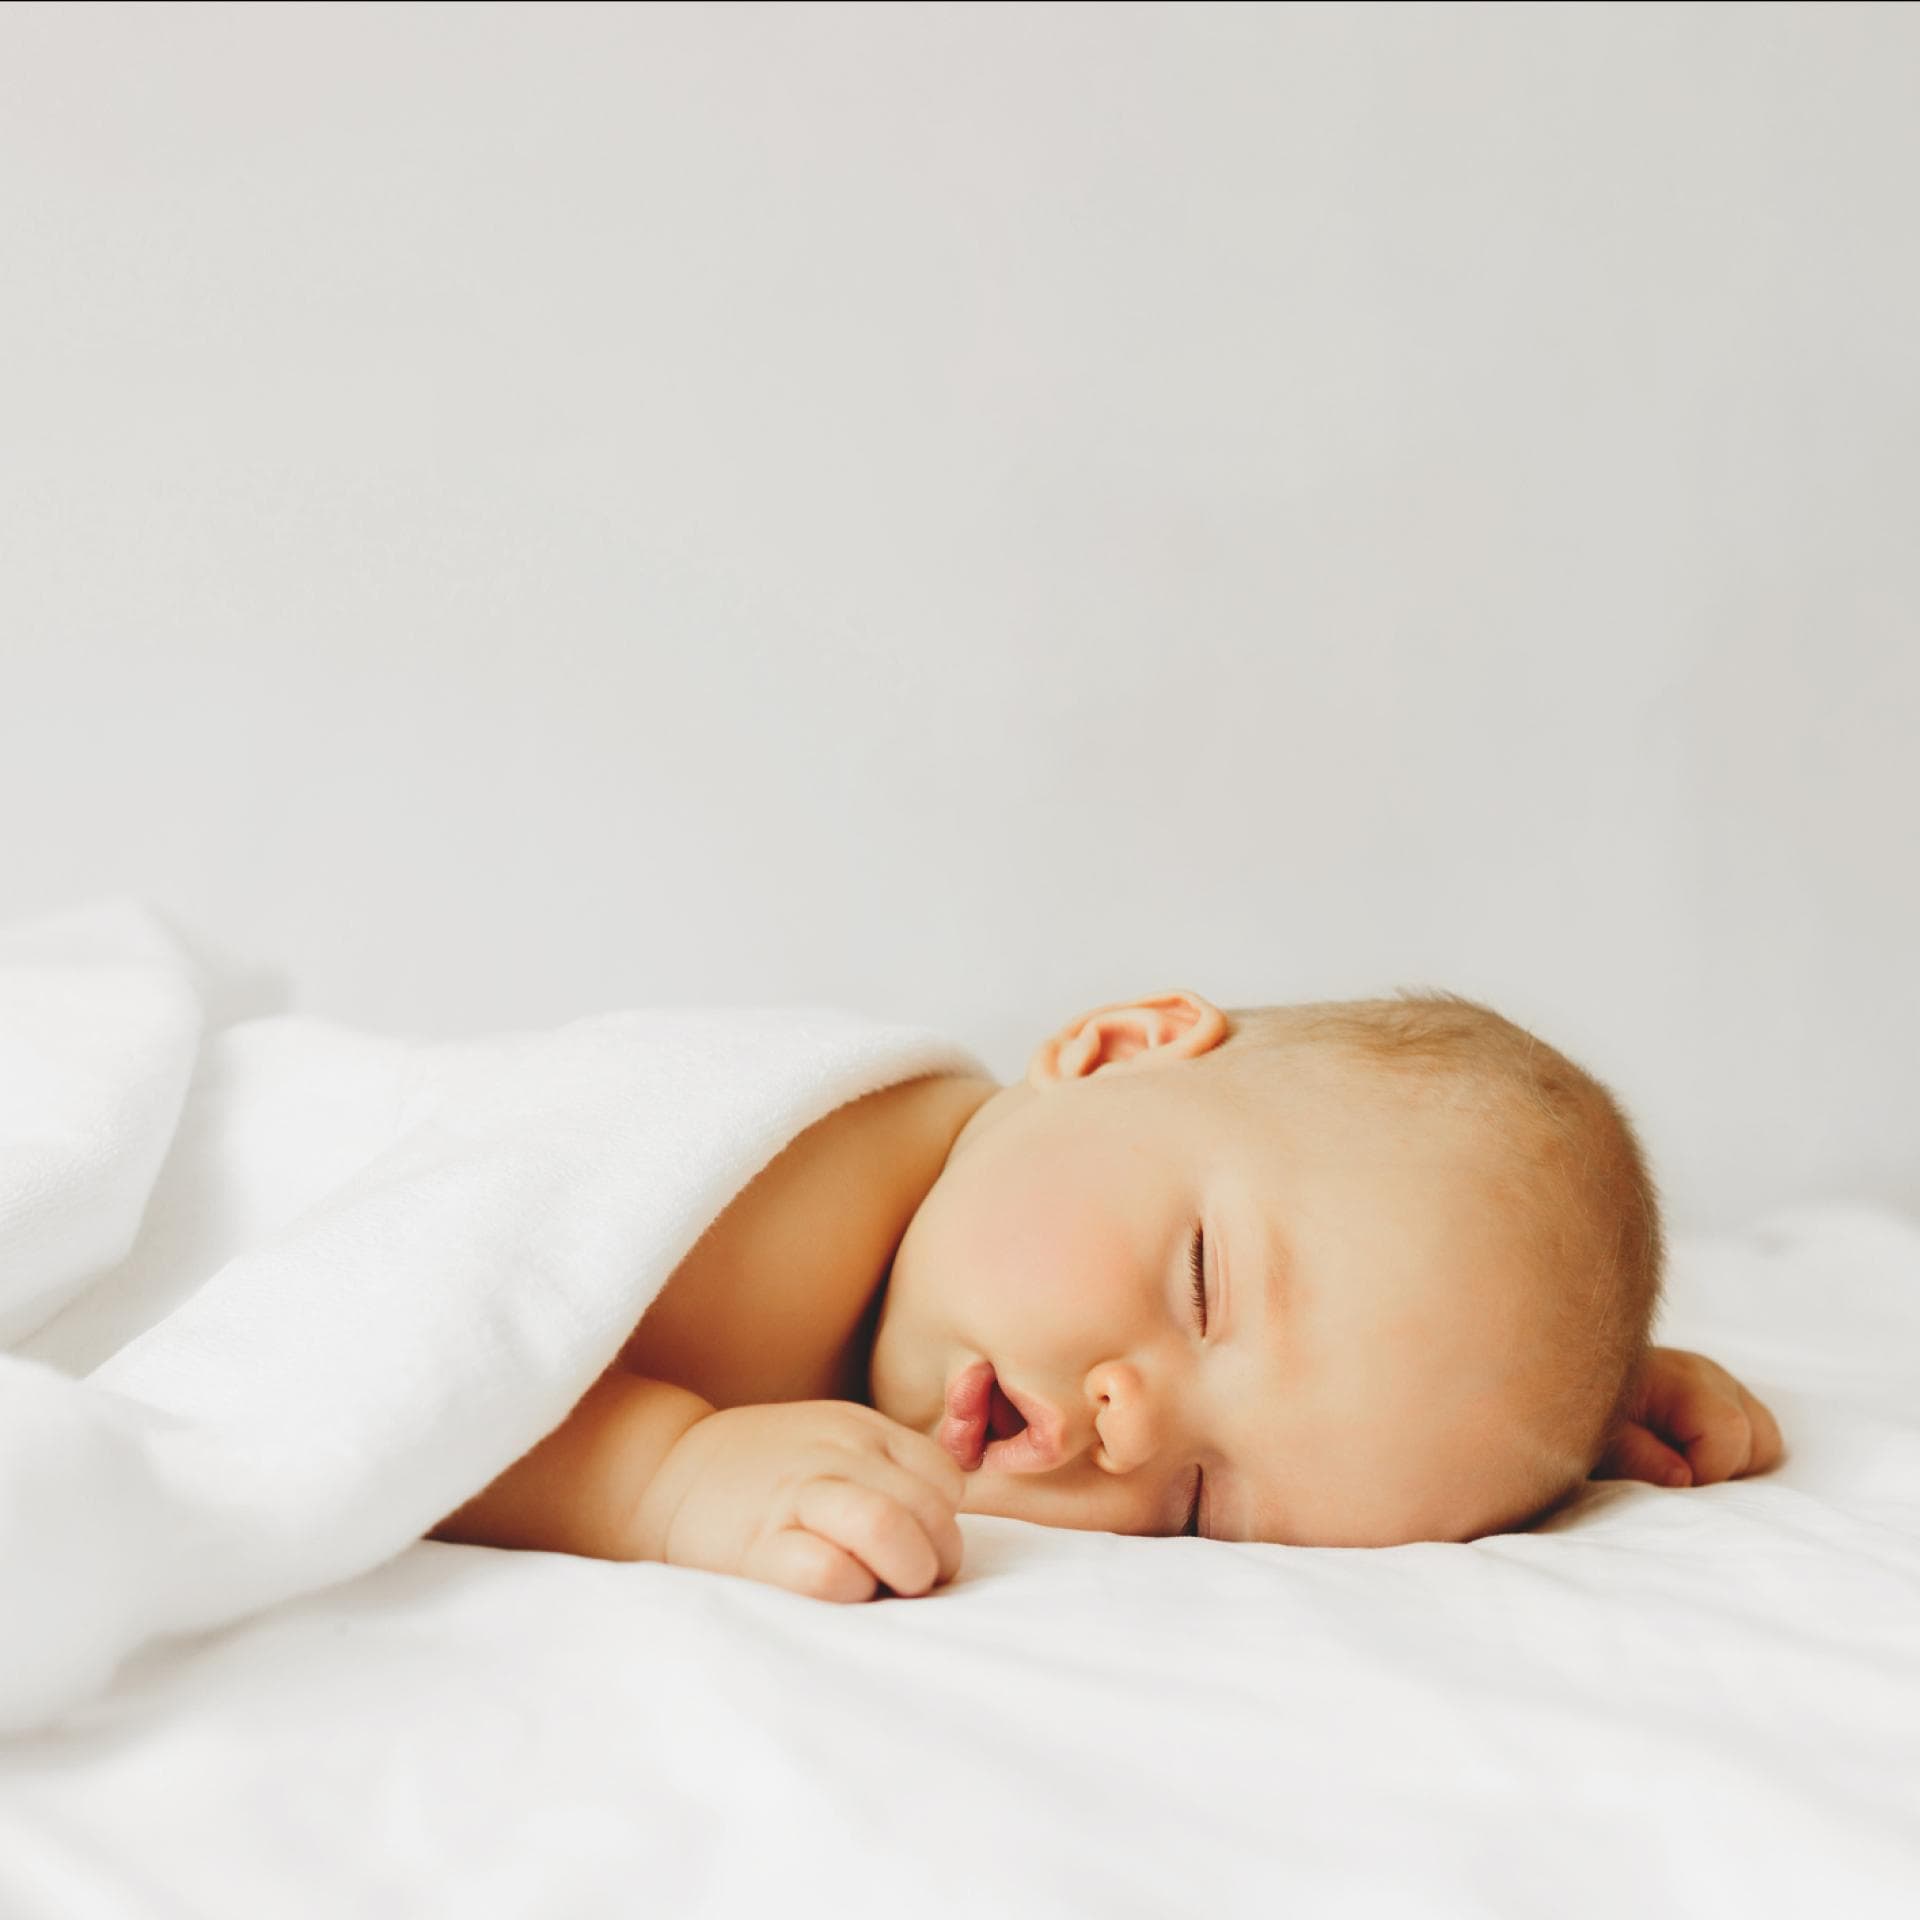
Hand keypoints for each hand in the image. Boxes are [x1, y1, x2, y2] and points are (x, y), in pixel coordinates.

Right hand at [635, 1400, 966, 1602]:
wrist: (663, 1473)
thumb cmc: (764, 1475)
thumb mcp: (831, 1442)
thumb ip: (886, 1469)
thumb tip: (944, 1531)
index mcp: (860, 1429)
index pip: (944, 1479)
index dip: (942, 1523)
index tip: (916, 1544)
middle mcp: (835, 1455)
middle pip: (929, 1510)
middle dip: (936, 1559)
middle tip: (908, 1580)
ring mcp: (795, 1497)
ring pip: (888, 1529)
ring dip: (905, 1574)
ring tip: (884, 1589)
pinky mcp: (758, 1547)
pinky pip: (829, 1573)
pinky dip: (849, 1591)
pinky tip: (836, 1592)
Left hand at [1592, 1347, 1784, 1487]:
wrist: (1564, 1383)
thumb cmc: (1578, 1414)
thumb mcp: (1594, 1442)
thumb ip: (1637, 1458)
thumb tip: (1685, 1477)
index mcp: (1679, 1377)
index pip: (1730, 1433)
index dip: (1704, 1473)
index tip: (1662, 1479)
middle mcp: (1707, 1372)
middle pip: (1757, 1438)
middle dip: (1719, 1472)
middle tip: (1667, 1470)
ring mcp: (1717, 1381)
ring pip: (1762, 1440)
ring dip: (1728, 1465)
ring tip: (1677, 1461)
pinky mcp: (1720, 1394)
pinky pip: (1753, 1435)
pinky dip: (1730, 1455)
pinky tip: (1688, 1454)